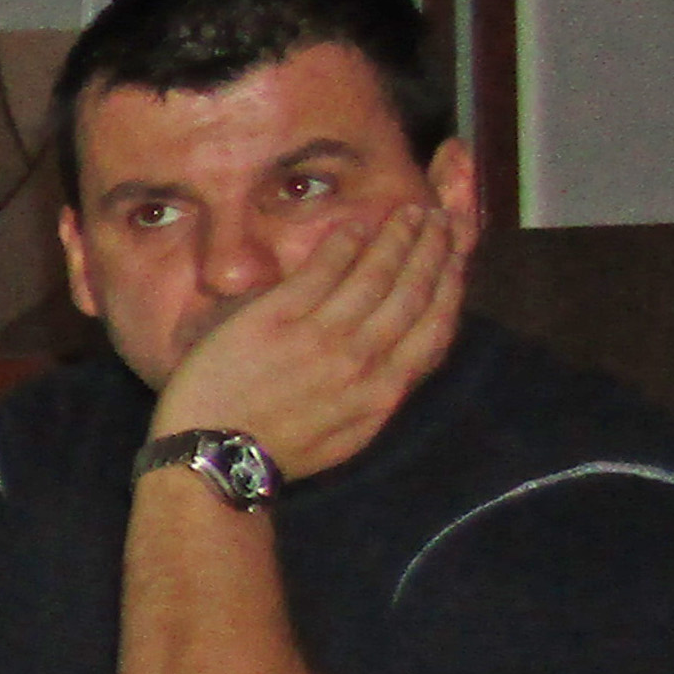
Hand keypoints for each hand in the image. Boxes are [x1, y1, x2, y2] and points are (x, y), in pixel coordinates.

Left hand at [151, 201, 467, 479]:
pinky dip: (344, 244)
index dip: (451, 284)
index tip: (458, 256)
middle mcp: (361, 361)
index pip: (435, 327)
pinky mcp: (276, 319)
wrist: (215, 459)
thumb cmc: (278, 451)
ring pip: (374, 275)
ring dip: (397, 238)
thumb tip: (405, 355)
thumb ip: (379, 395)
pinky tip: (356, 227)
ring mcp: (319, 338)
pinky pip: (321, 271)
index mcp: (383, 393)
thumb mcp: (347, 437)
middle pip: (411, 293)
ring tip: (409, 214)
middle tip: (441, 218)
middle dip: (432, 250)